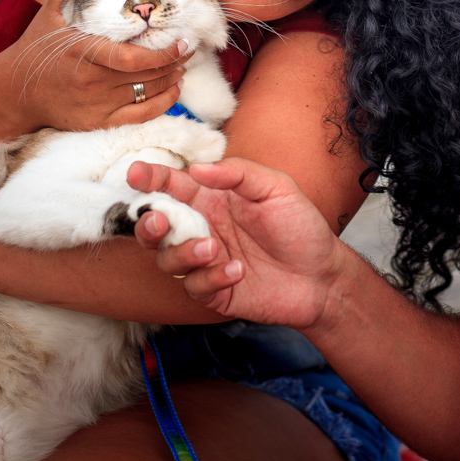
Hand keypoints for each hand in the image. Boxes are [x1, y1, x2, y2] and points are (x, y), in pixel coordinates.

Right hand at [4, 0, 190, 130]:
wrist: (14, 92)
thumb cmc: (38, 46)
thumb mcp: (52, 8)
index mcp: (81, 51)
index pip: (130, 58)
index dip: (162, 53)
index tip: (182, 40)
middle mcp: (89, 81)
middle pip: (144, 75)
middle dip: (173, 61)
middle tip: (189, 47)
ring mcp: (94, 105)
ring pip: (145, 94)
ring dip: (171, 79)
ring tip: (183, 62)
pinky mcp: (98, 122)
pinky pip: (140, 116)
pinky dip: (162, 103)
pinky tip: (173, 88)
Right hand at [129, 158, 348, 330]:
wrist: (323, 275)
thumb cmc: (300, 226)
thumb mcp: (276, 188)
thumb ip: (238, 173)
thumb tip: (198, 168)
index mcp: (211, 198)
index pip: (171, 185)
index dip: (151, 178)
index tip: (137, 174)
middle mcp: (201, 228)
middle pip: (155, 227)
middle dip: (147, 224)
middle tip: (158, 220)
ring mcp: (205, 262)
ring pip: (167, 259)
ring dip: (184, 253)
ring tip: (213, 248)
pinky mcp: (214, 292)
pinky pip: (195, 287)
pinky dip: (211, 278)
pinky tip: (237, 270)